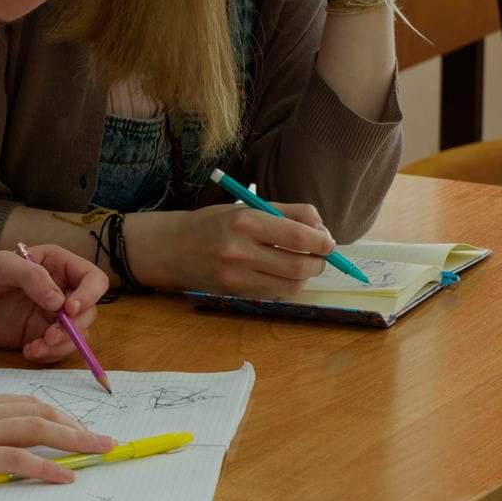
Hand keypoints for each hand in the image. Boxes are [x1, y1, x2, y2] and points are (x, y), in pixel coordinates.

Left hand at [0, 249, 108, 362]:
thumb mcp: (0, 266)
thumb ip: (33, 278)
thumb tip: (61, 303)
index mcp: (55, 264)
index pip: (91, 278)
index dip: (89, 295)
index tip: (69, 309)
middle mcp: (58, 289)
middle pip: (89, 310)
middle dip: (75, 327)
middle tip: (50, 336)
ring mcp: (47, 315)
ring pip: (77, 334)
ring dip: (63, 344)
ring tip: (37, 347)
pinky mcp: (36, 336)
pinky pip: (56, 349)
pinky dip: (49, 354)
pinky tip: (29, 351)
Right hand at [0, 391, 115, 485]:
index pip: (25, 401)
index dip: (57, 413)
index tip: (78, 426)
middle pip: (40, 411)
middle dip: (77, 425)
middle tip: (104, 440)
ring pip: (36, 428)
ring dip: (74, 439)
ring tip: (101, 451)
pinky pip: (15, 458)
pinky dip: (45, 466)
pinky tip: (66, 475)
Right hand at [168, 202, 335, 296]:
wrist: (174, 248)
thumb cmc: (215, 223)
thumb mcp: (248, 206)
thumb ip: (289, 213)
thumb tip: (322, 229)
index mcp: (245, 221)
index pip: (297, 236)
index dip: (321, 241)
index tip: (328, 241)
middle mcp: (240, 251)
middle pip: (299, 266)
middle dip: (319, 262)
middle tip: (320, 254)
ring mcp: (236, 277)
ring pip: (291, 285)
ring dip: (305, 276)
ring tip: (301, 263)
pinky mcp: (235, 293)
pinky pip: (276, 294)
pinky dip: (287, 284)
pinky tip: (280, 273)